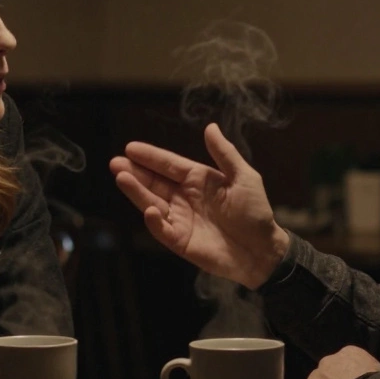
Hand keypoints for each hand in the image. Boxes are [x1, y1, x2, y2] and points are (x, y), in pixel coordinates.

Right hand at [109, 123, 289, 288]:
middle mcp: (186, 198)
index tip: (130, 148)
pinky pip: (163, 230)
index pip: (169, 165)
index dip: (151, 157)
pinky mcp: (181, 241)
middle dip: (135, 173)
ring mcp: (181, 220)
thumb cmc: (256, 213)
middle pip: (154, 183)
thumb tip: (210, 127)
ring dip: (137, 192)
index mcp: (199, 180)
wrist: (263, 251)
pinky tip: (150, 209)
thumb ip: (225, 153)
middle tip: (116, 163)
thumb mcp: (244, 178)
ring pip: (153, 203)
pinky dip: (155, 221)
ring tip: (121, 178)